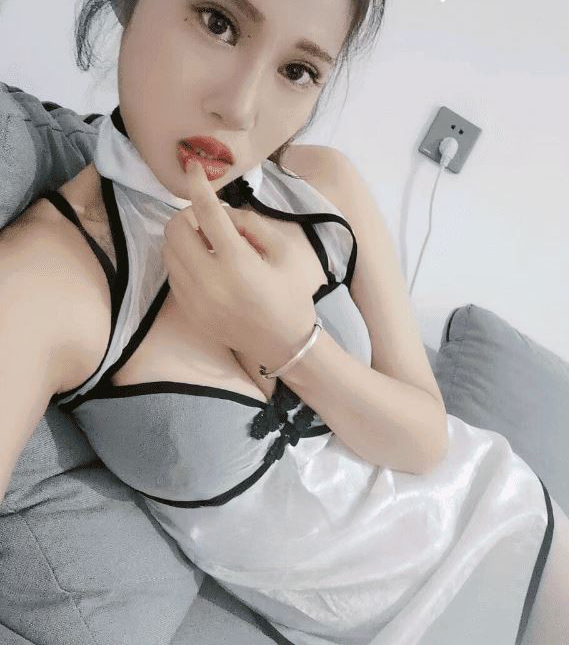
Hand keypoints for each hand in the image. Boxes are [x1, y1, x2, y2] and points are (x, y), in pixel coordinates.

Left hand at [161, 159, 316, 367]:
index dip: (197, 184)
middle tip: (210, 221)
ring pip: (168, 251)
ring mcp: (194, 299)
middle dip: (188, 215)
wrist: (283, 345)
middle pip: (175, 229)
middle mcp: (208, 281)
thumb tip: (223, 213)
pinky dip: (183, 260)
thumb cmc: (290, 296)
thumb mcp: (285, 253)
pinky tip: (205, 265)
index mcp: (237, 263)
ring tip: (209, 244)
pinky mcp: (188, 311)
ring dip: (183, 237)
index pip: (207, 213)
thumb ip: (252, 225)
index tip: (192, 167)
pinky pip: (173, 273)